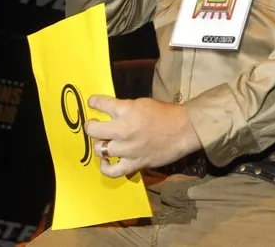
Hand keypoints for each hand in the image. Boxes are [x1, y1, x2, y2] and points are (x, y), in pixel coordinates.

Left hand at [84, 95, 202, 178]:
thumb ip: (125, 109)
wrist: (184, 129)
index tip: (92, 102)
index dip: (94, 102)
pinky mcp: (134, 163)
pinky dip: (105, 167)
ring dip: (100, 144)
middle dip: (91, 126)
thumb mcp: (143, 103)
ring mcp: (128, 149)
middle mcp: (124, 129)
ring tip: (103, 142)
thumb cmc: (165, 113)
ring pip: (100, 149)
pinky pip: (112, 171)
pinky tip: (105, 161)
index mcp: (127, 110)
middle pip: (94, 130)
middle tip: (94, 125)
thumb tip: (111, 113)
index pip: (101, 104)